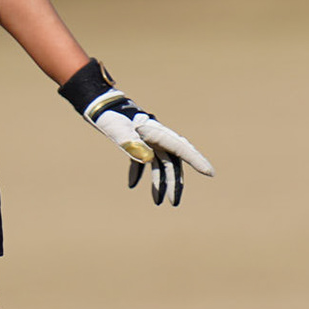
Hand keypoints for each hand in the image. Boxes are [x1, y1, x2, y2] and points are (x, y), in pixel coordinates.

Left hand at [57, 58, 214, 205]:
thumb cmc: (110, 117)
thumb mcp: (118, 131)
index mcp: (156, 132)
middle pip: (172, 162)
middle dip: (175, 183)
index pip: (180, 149)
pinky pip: (144, 160)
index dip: (196, 161)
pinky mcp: (137, 142)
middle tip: (174, 203)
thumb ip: (131, 143)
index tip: (209, 173)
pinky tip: (132, 184)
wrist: (99, 105)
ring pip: (161, 164)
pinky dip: (139, 172)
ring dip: (160, 182)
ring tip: (157, 202)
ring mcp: (148, 140)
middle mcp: (156, 137)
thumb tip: (147, 160)